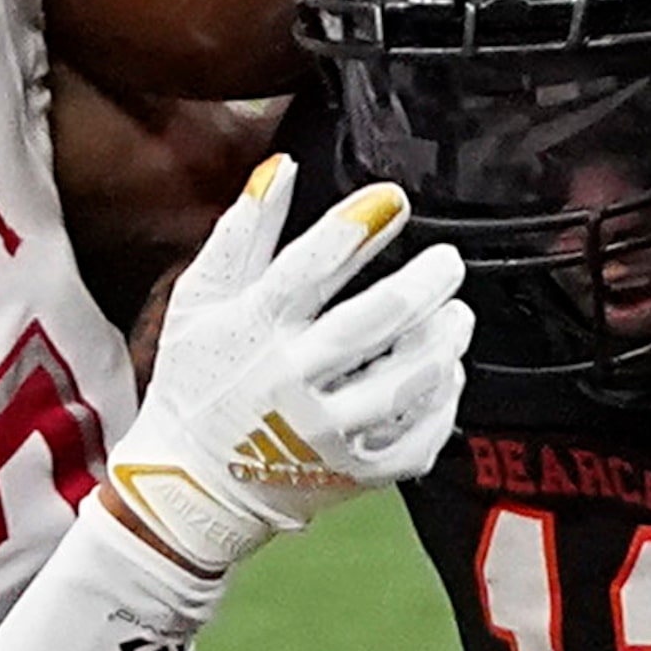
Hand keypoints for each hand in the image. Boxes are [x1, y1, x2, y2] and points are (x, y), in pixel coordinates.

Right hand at [100, 155, 468, 573]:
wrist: (194, 484)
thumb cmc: (199, 379)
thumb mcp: (201, 300)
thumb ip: (242, 234)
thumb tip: (282, 166)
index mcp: (253, 331)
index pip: (310, 269)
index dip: (358, 227)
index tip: (394, 200)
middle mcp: (291, 382)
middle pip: (374, 323)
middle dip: (423, 283)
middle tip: (447, 262)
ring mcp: (326, 434)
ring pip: (406, 381)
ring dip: (443, 340)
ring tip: (456, 315)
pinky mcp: (354, 473)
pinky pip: (417, 436)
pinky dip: (442, 400)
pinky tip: (444, 371)